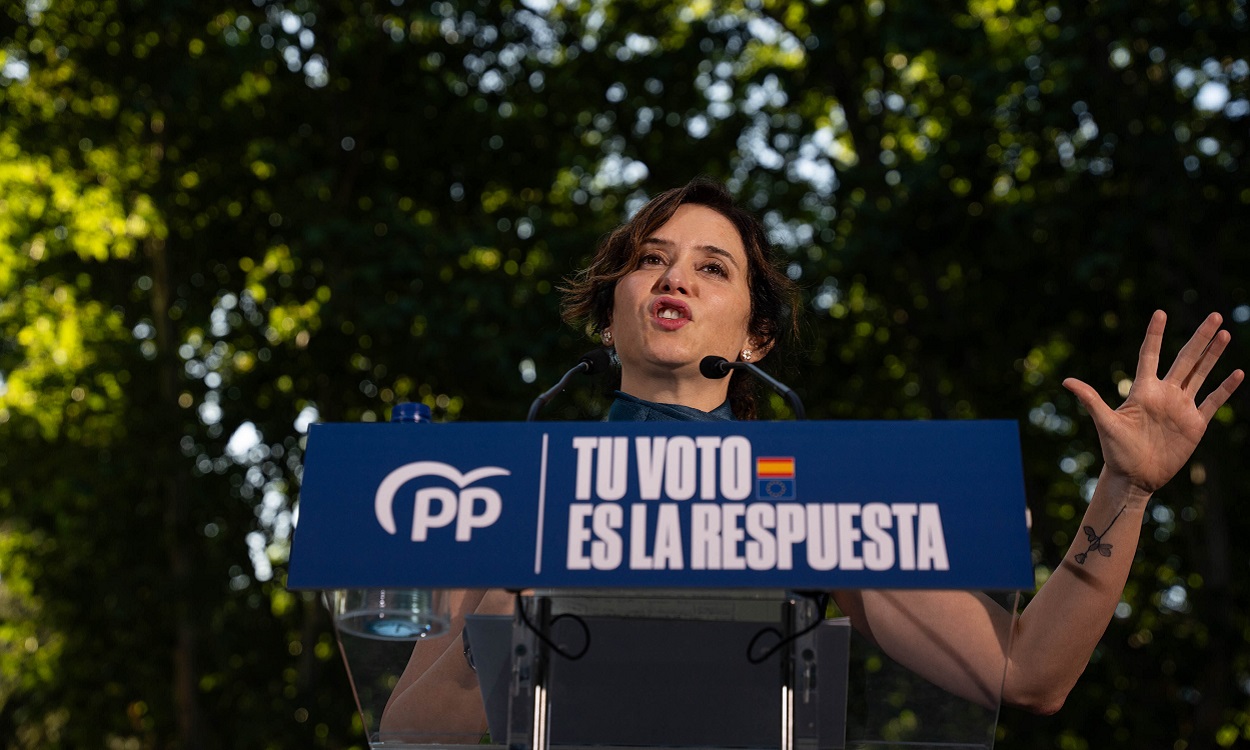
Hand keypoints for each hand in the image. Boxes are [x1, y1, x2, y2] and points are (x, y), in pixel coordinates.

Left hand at [1062, 310, 1243, 499]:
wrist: (1134, 476)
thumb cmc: (1116, 451)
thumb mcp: (1105, 423)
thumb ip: (1090, 400)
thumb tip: (1066, 381)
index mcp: (1143, 390)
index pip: (1150, 355)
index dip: (1155, 335)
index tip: (1159, 313)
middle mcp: (1164, 394)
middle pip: (1185, 359)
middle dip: (1200, 338)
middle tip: (1214, 316)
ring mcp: (1181, 407)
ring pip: (1201, 374)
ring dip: (1213, 356)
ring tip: (1224, 334)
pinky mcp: (1195, 424)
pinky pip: (1213, 401)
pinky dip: (1225, 388)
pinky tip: (1238, 373)